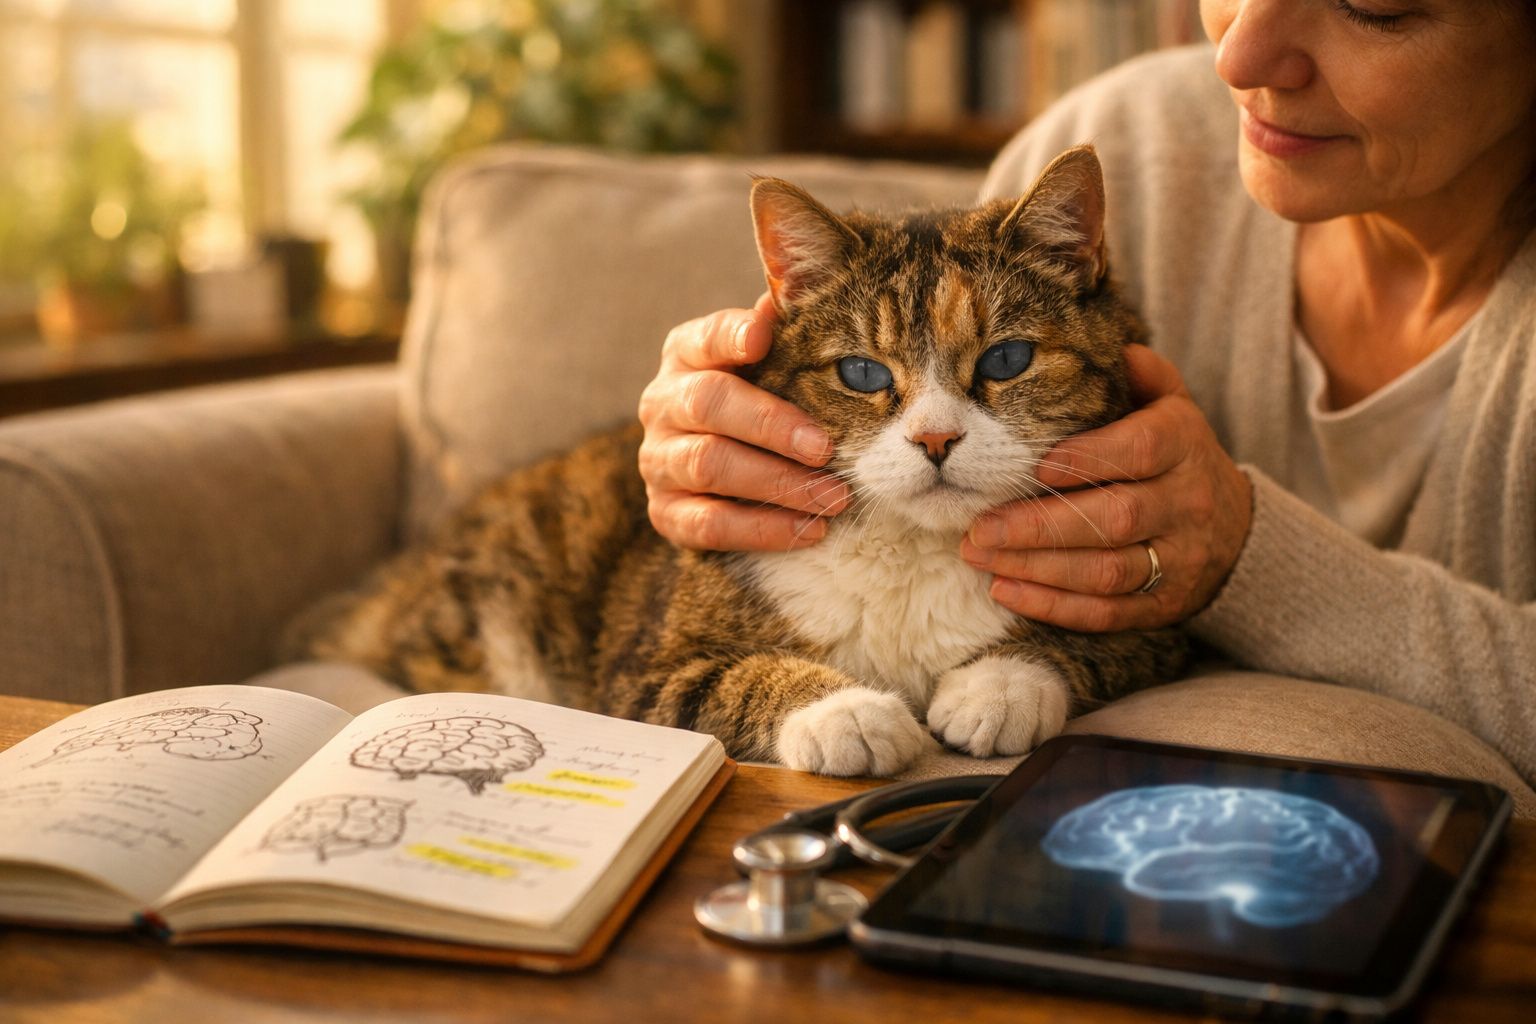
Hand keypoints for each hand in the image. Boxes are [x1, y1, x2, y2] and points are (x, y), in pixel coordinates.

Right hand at [638, 292, 850, 549]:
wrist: (729, 473)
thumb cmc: (764, 401)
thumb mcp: (774, 363)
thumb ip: (788, 333)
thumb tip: (799, 294)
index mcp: (687, 354)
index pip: (705, 337)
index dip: (732, 336)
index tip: (766, 337)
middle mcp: (664, 402)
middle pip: (707, 403)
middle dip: (771, 425)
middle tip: (826, 447)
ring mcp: (659, 459)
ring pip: (709, 465)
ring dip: (778, 483)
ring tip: (834, 496)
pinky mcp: (665, 512)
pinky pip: (707, 525)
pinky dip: (762, 528)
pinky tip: (808, 530)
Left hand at [960, 345, 1252, 630]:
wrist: (1236, 532)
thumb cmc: (1177, 460)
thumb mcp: (1172, 409)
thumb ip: (1145, 378)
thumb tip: (1115, 348)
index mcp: (1183, 446)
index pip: (1138, 450)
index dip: (1086, 459)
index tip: (1032, 466)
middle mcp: (1186, 504)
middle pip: (1113, 518)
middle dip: (1039, 525)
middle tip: (978, 527)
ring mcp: (1179, 560)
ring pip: (1106, 571)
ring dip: (1036, 568)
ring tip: (980, 556)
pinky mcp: (1165, 605)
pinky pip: (1107, 612)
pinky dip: (1054, 607)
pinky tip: (1007, 591)